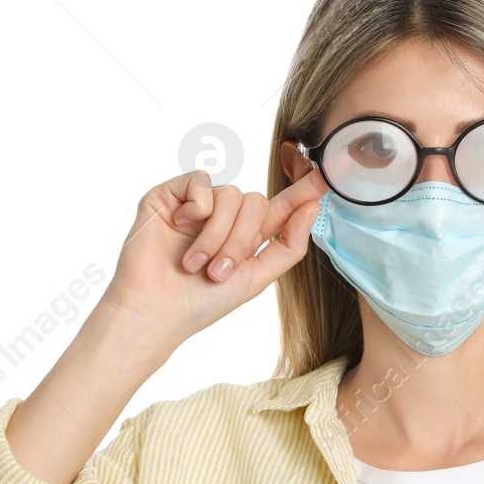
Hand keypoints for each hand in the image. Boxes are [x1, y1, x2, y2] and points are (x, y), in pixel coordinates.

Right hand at [100, 167, 328, 342]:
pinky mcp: (171, 194)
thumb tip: (312, 207)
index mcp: (248, 235)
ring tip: (195, 262)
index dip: (304, 189)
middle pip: (257, 201)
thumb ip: (288, 245)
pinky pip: (201, 181)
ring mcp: (198, 204)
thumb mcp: (256, 278)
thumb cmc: (201, 303)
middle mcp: (225, 216)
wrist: (154, 310)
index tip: (328, 173)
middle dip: (241, 239)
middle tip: (217, 271)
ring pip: (232, 193)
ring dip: (217, 233)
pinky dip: (197, 208)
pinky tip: (180, 227)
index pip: (283, 205)